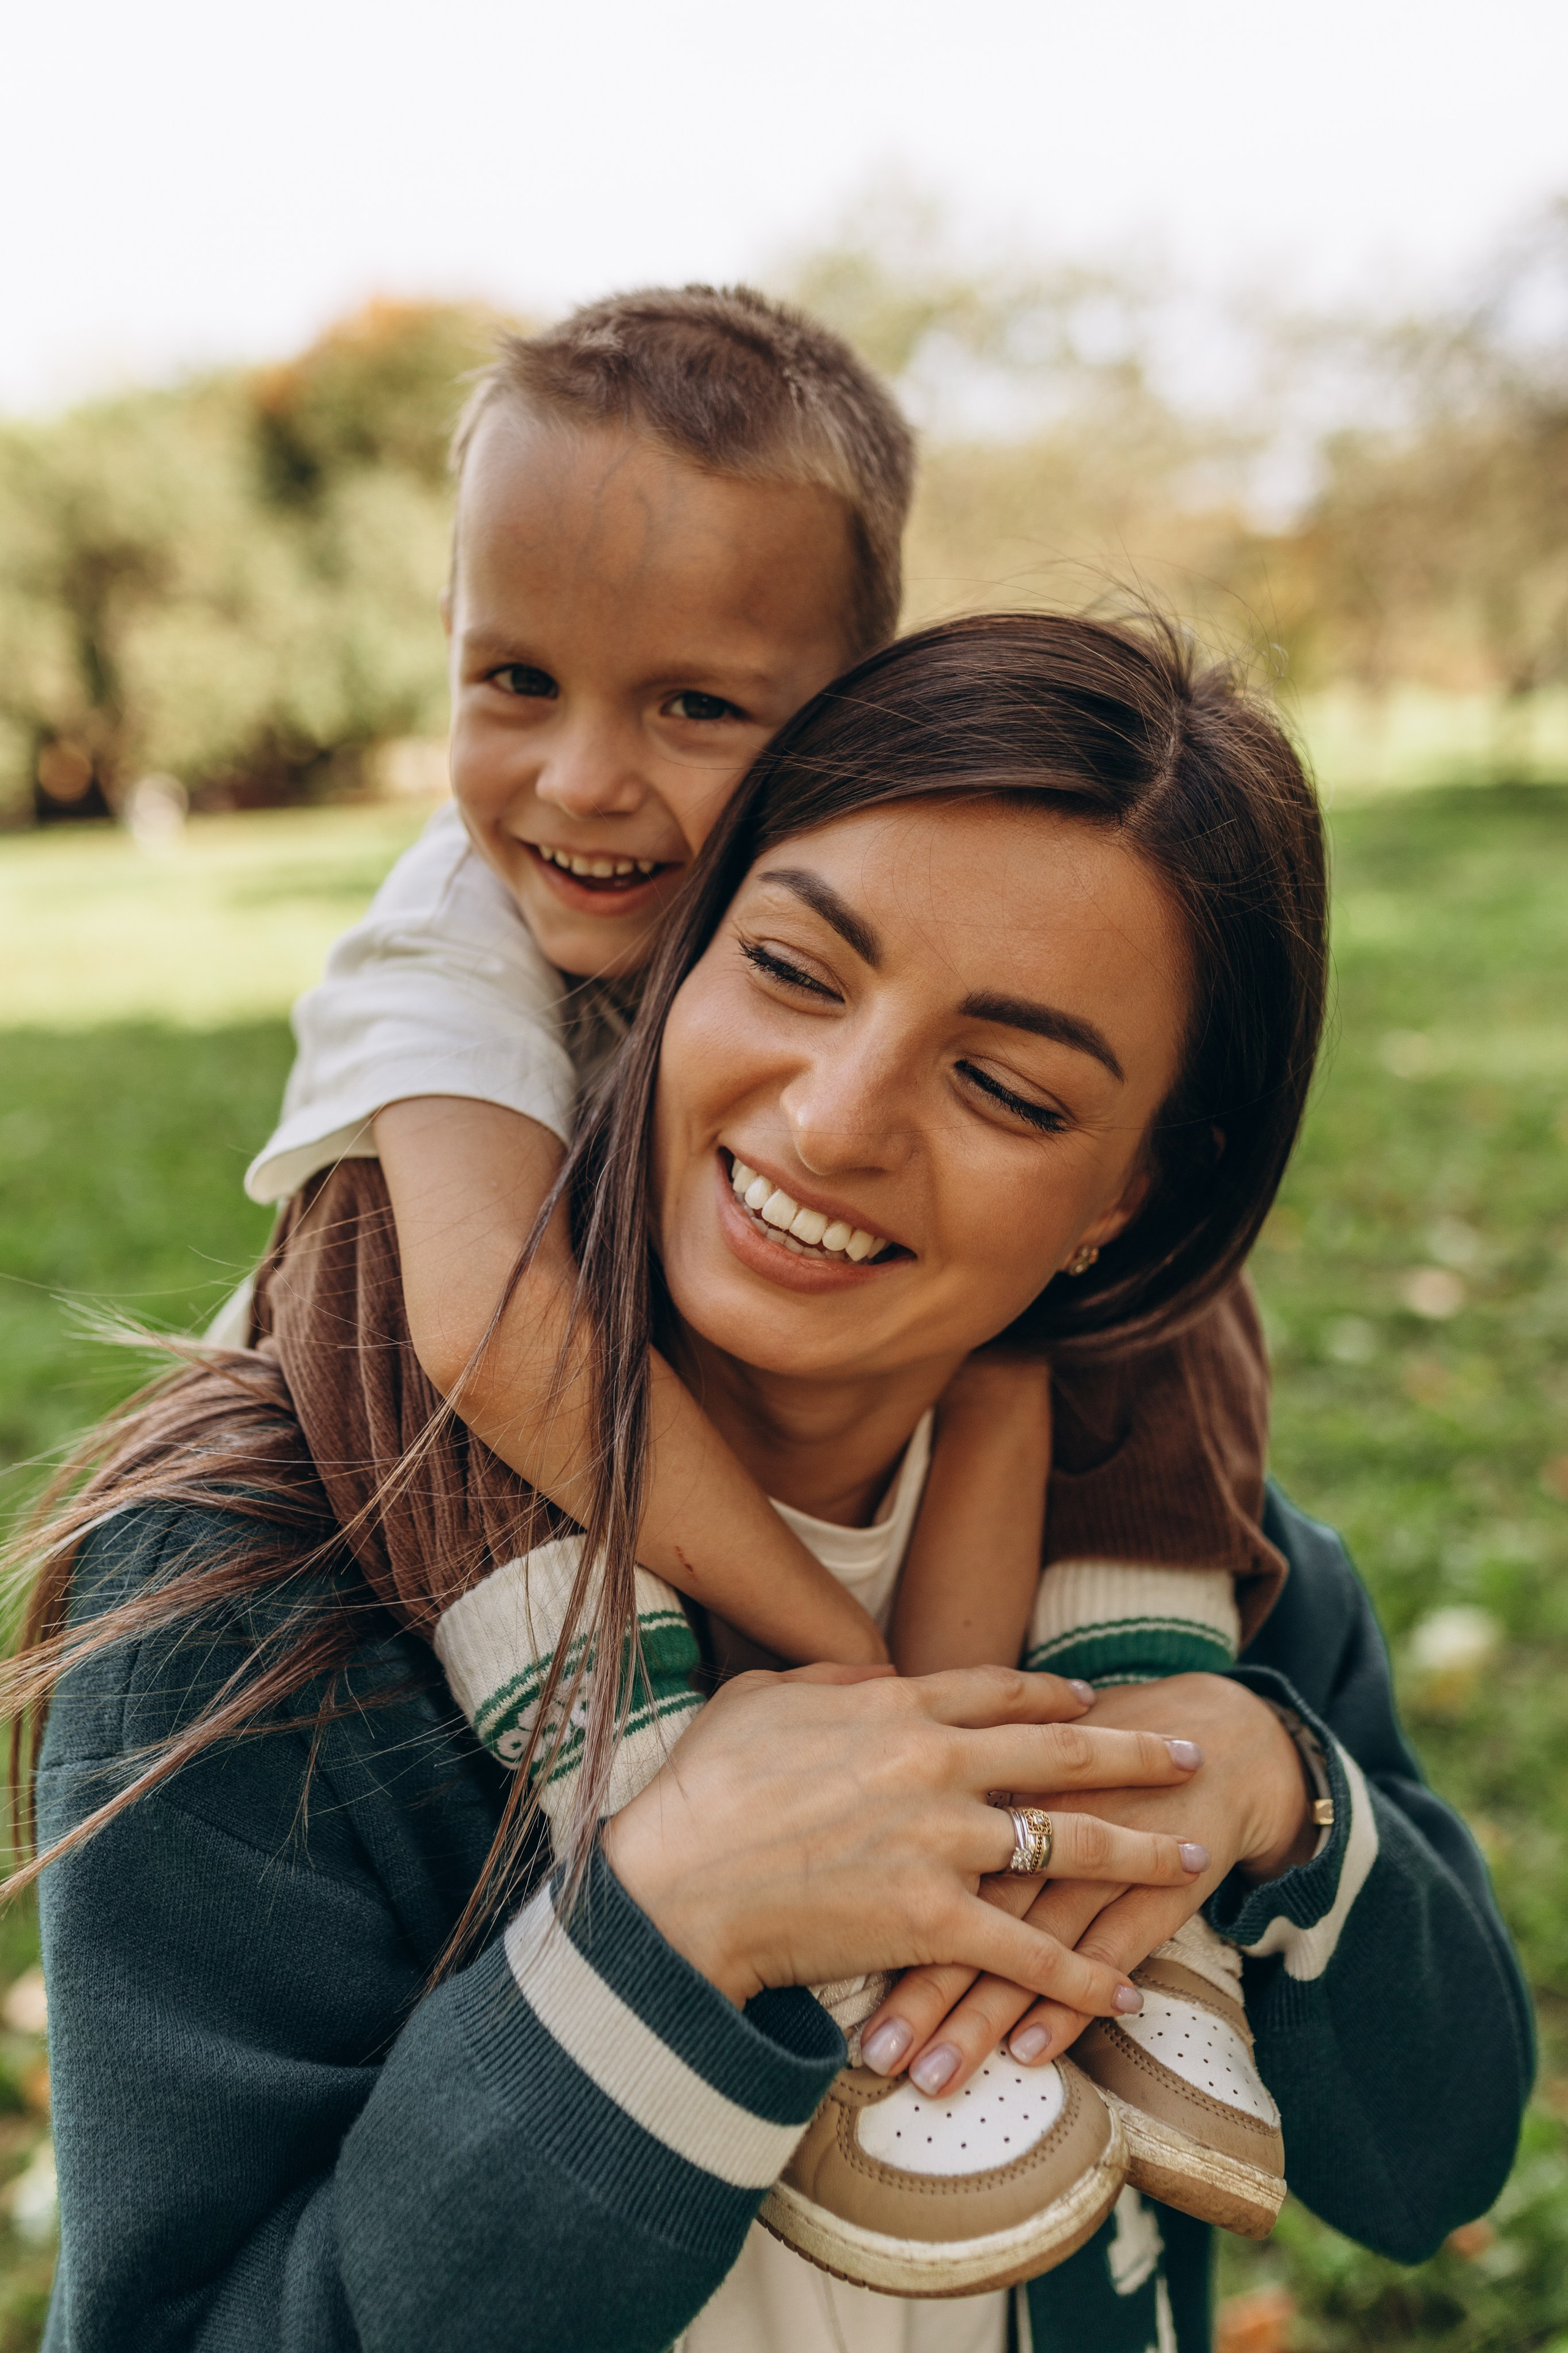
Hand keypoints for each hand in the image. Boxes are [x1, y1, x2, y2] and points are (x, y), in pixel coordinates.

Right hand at [601, 1662, 1207, 2010]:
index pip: (998, 1692)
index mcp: (895, 1707)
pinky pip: (1029, 1951)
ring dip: (1143, 1853)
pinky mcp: (933, 1920)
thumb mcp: (761, 1700)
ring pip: (1069, 1844)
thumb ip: (828, 1681)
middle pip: (1061, 1753)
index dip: (1054, 1697)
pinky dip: (1083, 1976)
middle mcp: (935, 1765)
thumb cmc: (703, 1790)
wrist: (677, 1884)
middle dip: (1136, 1754)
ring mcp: (940, 1842)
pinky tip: (1129, 1990)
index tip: (1093, 1702)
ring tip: (1195, 1857)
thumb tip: (875, 1676)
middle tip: (1189, 1755)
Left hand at [857, 1674, 1314, 2092]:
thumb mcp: (1005, 1736)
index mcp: (983, 1762)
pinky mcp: (1154, 1887)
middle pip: (963, 1905)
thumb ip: (917, 1746)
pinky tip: (1030, 2053)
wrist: (1207, 1739)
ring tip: (929, 2081)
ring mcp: (1095, 1851)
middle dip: (914, 1989)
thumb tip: (821, 1778)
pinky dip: (1068, 2001)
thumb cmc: (1081, 1744)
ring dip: (979, 2019)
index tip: (808, 1967)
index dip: (859, 1906)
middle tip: (869, 2055)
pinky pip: (1105, 1951)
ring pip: (1027, 1943)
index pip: (908, 1845)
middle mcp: (1033, 1811)